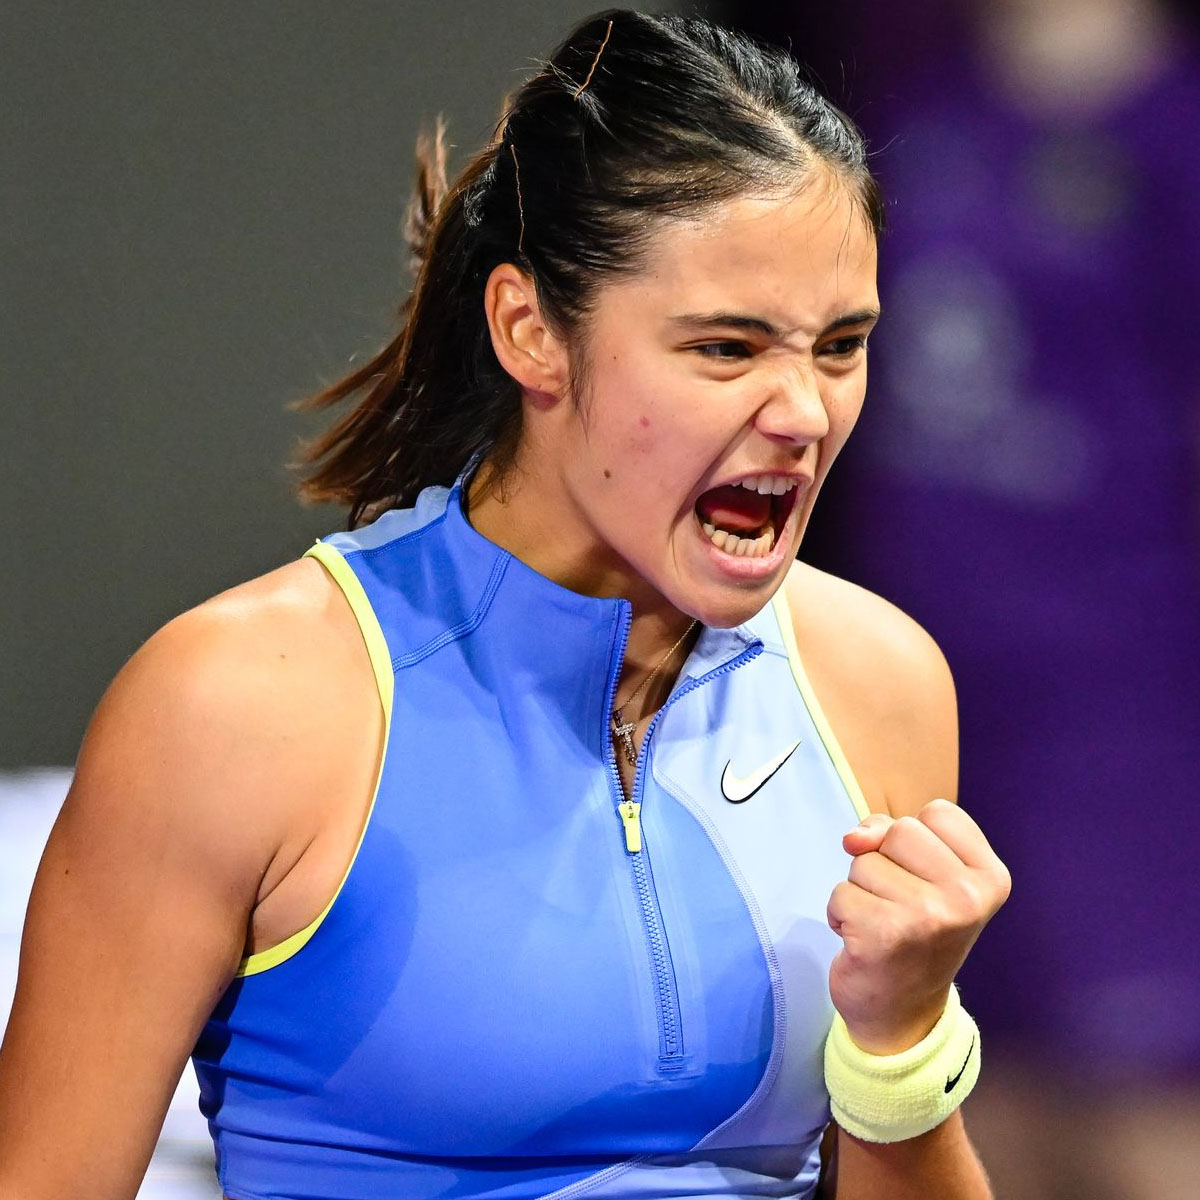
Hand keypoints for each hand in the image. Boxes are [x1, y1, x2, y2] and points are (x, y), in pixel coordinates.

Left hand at [827, 799, 1010, 1054]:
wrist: (903, 1012)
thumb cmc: (913, 931)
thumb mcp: (923, 874)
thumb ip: (891, 833)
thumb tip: (854, 837)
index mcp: (989, 877)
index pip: (937, 812)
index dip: (917, 841)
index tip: (927, 880)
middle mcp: (966, 896)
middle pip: (899, 830)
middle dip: (886, 861)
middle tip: (901, 904)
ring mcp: (927, 916)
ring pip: (864, 861)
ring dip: (862, 890)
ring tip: (884, 923)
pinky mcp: (884, 933)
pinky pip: (840, 893)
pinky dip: (841, 914)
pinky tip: (863, 939)